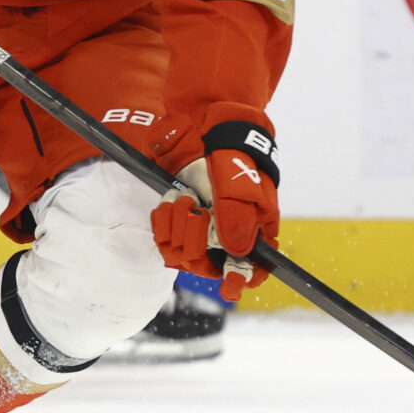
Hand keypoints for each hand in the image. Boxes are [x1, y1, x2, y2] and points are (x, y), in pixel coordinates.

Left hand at [151, 105, 280, 301]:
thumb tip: (239, 253)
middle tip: (198, 210)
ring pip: (180, 254)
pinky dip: (163, 219)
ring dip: (177, 226)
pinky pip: (162, 237)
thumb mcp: (240, 183)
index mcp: (251, 231)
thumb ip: (238, 215)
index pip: (249, 269)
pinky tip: (170, 199)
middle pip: (206, 265)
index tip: (231, 286)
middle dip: (196, 239)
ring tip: (183, 197)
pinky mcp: (174, 218)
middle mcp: (223, 235)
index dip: (239, 279)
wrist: (206, 126)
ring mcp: (197, 228)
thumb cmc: (233, 156)